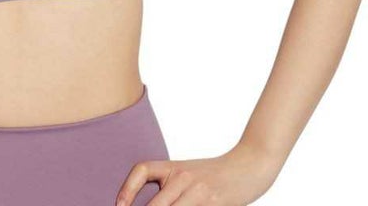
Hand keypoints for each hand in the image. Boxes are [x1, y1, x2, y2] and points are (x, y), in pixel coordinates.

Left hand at [114, 143, 279, 205]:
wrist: (248, 166)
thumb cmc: (214, 175)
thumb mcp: (189, 175)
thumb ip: (170, 188)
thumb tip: (153, 202)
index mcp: (173, 167)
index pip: (142, 170)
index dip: (127, 188)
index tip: (119, 205)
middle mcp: (183, 177)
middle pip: (155, 204)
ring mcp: (198, 192)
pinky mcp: (213, 204)